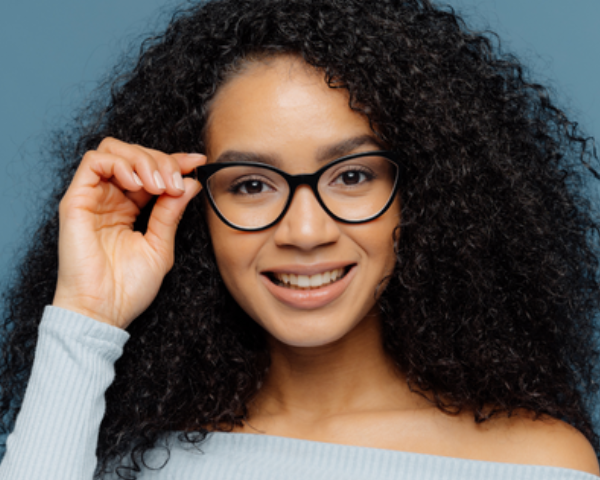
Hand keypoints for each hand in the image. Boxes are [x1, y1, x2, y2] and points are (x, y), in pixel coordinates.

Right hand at [52, 137, 205, 328]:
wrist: (104, 310)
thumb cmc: (129, 286)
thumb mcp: (161, 244)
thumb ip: (171, 212)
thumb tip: (191, 183)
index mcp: (129, 207)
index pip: (150, 170)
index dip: (174, 161)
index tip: (197, 162)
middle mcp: (110, 198)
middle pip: (134, 154)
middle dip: (162, 161)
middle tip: (176, 182)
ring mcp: (92, 197)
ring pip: (114, 150)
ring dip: (143, 160)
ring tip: (159, 186)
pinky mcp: (75, 200)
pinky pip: (93, 161)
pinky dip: (120, 164)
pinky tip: (138, 185)